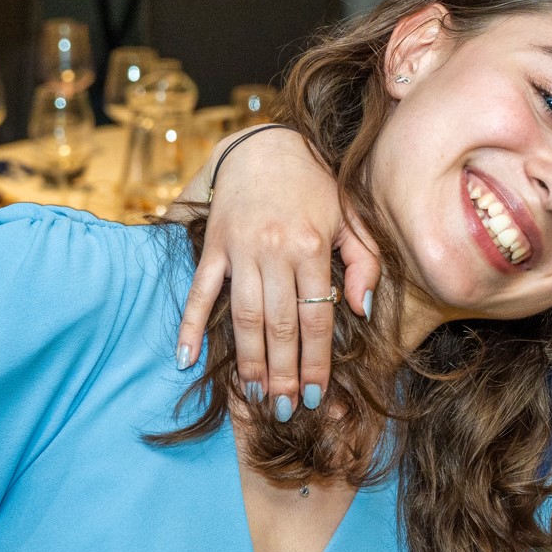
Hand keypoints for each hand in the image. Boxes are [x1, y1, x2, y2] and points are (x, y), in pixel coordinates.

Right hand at [175, 127, 380, 412]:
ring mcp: (240, 247)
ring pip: (243, 314)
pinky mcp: (214, 245)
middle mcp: (275, 248)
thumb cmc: (317, 185)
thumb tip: (359, 308)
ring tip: (255, 394)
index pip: (315, 316)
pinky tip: (186, 357)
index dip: (315, 359)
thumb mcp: (353, 217)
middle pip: (279, 324)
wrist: (266, 143)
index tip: (315, 393)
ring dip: (248, 358)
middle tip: (285, 408)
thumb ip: (365, 262)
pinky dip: (190, 324)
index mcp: (313, 245)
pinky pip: (200, 290)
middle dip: (283, 371)